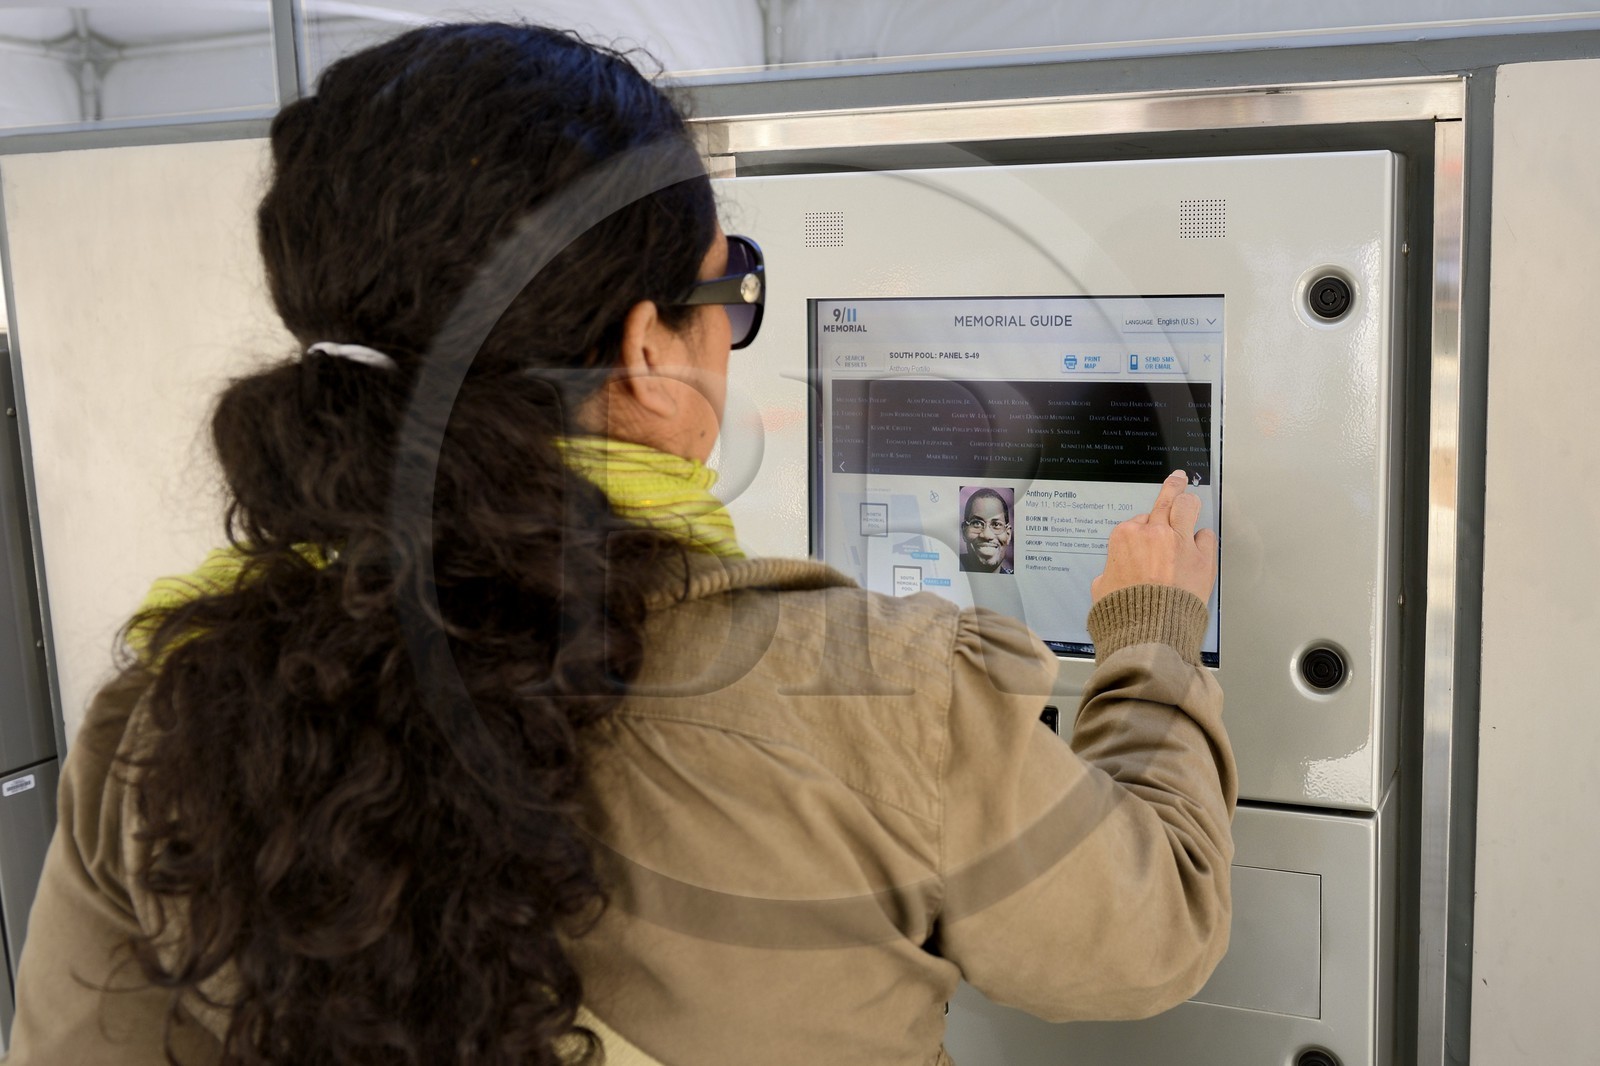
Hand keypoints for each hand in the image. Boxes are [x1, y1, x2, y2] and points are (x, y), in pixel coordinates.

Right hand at [1090, 470, 1217, 603]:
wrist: (1149, 632)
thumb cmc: (1123, 612)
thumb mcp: (1102, 587)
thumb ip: (1111, 571)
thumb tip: (1114, 574)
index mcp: (1125, 537)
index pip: (1137, 522)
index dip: (1142, 529)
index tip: (1146, 533)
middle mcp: (1154, 533)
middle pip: (1165, 501)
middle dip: (1172, 488)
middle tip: (1177, 480)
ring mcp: (1180, 543)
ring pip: (1188, 506)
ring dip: (1189, 502)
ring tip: (1192, 498)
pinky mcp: (1202, 559)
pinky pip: (1206, 536)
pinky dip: (1203, 539)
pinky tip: (1200, 541)